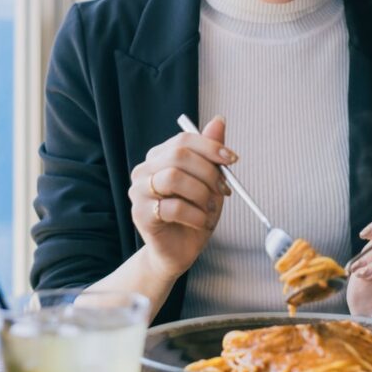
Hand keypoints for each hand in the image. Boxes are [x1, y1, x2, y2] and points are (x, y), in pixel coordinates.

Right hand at [128, 116, 234, 280]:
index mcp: (160, 157)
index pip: (184, 140)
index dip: (211, 147)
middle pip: (179, 156)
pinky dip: (196, 215)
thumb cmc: (194, 214)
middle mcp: (145, 170)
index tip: (232, 159)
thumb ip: (211, 152)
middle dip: (209, 172)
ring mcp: (139, 191)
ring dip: (201, 194)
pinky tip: (201, 222)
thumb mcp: (209, 182)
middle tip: (223, 189)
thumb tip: (219, 120)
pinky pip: (173, 207)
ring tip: (210, 208)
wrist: (179, 251)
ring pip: (174, 178)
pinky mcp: (140, 214)